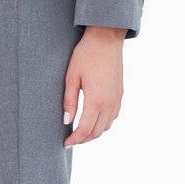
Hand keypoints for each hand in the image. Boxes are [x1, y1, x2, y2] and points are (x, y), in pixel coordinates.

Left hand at [63, 27, 125, 144]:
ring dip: (94, 133)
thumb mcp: (71, 77)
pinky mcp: (120, 94)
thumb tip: (66, 121)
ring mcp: (117, 99)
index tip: (65, 143)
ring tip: (79, 132)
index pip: (85, 129)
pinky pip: (113, 117)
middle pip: (97, 131)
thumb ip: (69, 101)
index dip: (75, 139)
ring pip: (106, 126)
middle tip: (70, 140)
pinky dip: (103, 124)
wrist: (106, 40)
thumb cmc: (85, 56)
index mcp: (96, 100)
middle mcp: (109, 103)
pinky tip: (93, 120)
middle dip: (83, 139)